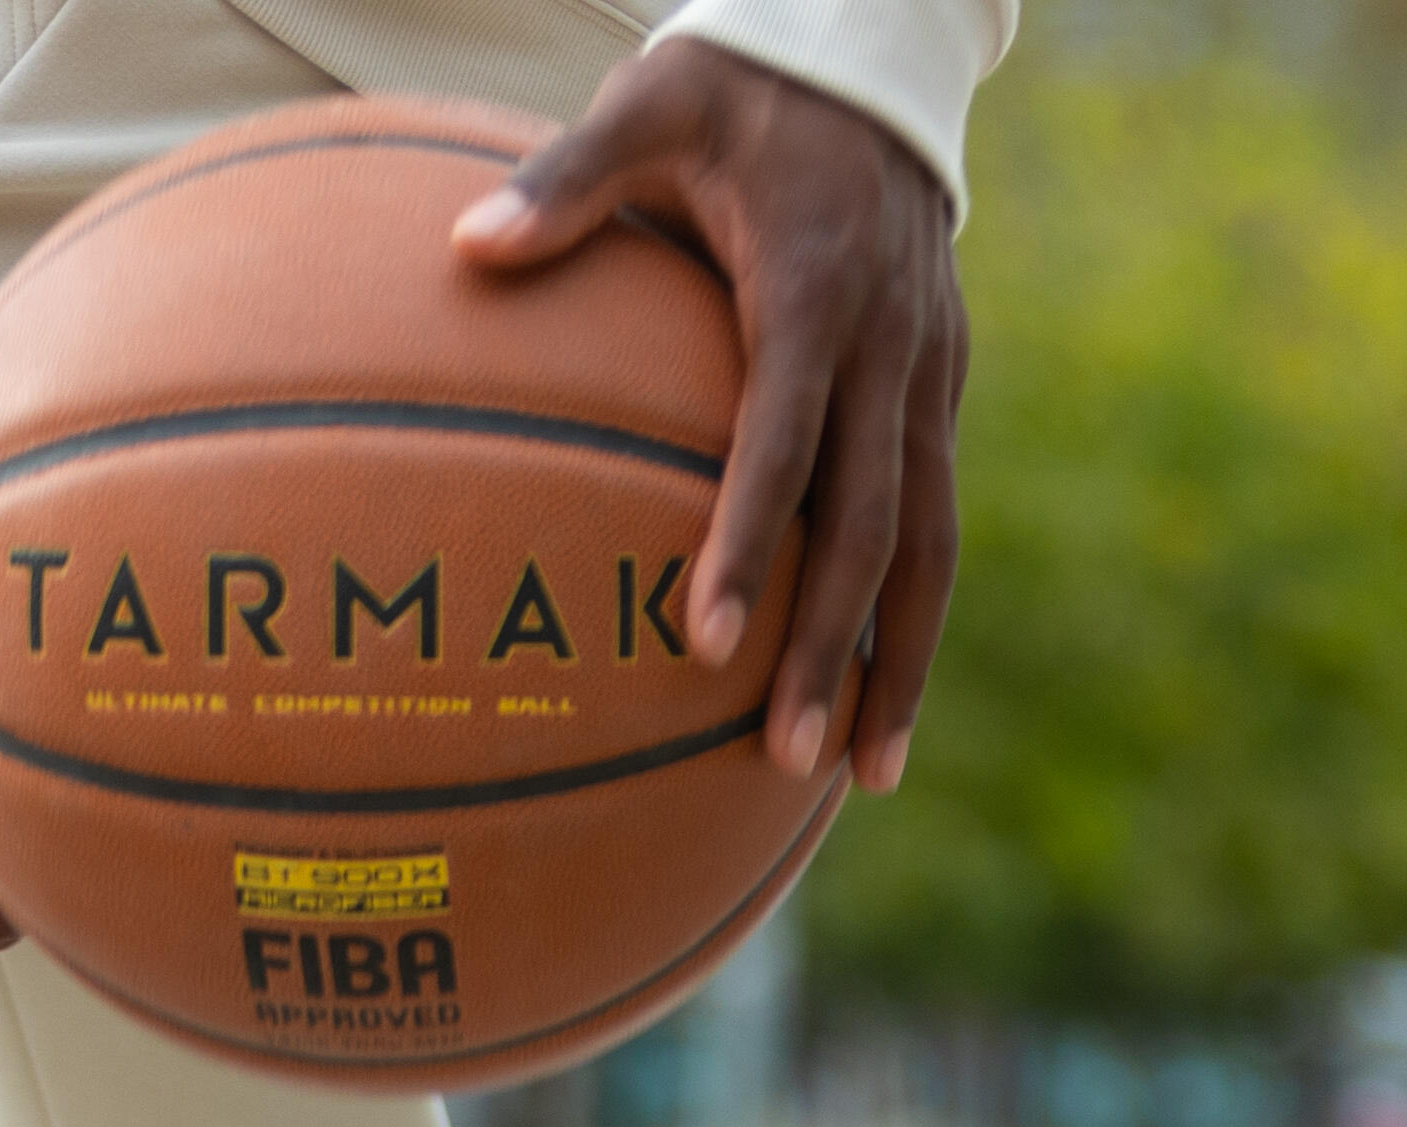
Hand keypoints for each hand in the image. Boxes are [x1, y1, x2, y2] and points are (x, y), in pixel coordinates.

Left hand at [454, 41, 961, 792]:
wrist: (870, 59)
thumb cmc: (740, 90)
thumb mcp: (653, 104)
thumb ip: (567, 181)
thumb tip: (467, 247)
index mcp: (815, 287)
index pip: (786, 435)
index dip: (752, 541)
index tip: (708, 640)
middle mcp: (890, 344)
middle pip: (875, 524)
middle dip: (835, 648)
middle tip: (786, 758)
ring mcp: (928, 373)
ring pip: (931, 541)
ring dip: (901, 662)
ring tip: (866, 775)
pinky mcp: (940, 389)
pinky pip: (933, 517)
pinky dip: (913, 613)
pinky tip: (879, 697)